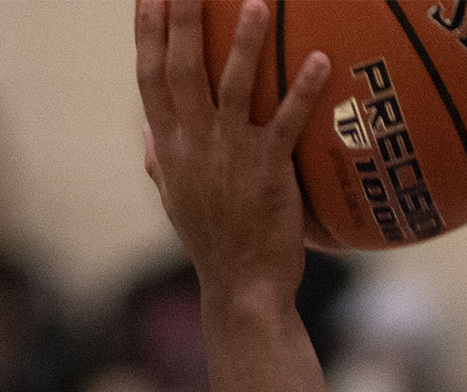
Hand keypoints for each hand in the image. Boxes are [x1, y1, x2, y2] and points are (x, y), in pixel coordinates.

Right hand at [137, 0, 328, 316]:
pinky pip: (286, 125)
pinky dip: (302, 92)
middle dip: (183, 18)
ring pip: (233, 90)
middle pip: (182, 70)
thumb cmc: (213, 242)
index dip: (147, 33)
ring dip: (244, 45)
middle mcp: (194, 146)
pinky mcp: (267, 173)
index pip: (150, 79)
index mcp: (170, 148)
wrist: (241, 287)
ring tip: (257, 2)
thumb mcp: (177, 201)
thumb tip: (147, 131)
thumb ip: (160, 161)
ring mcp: (229, 158)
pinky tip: (320, 60)